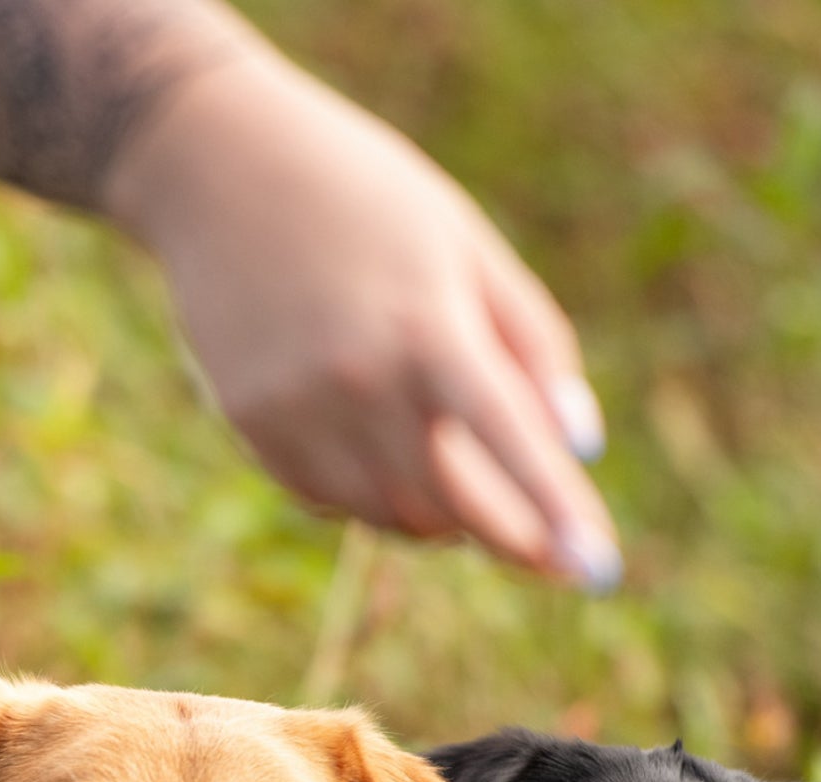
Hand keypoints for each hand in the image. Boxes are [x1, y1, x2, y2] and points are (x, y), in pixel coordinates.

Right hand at [103, 48, 619, 587]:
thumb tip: (578, 445)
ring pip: (392, 515)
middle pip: (453, 507)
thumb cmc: (369, 200)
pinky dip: (371, 494)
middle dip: (507, 534)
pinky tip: (376, 440)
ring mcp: (298, 411)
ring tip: (448, 459)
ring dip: (439, 513)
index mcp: (429, 327)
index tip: (599, 574)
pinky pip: (331, 501)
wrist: (221, 169)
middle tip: (540, 542)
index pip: (511, 445)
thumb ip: (532, 345)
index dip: (558, 516)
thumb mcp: (468, 247)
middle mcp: (360, 381)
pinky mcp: (253, 427)